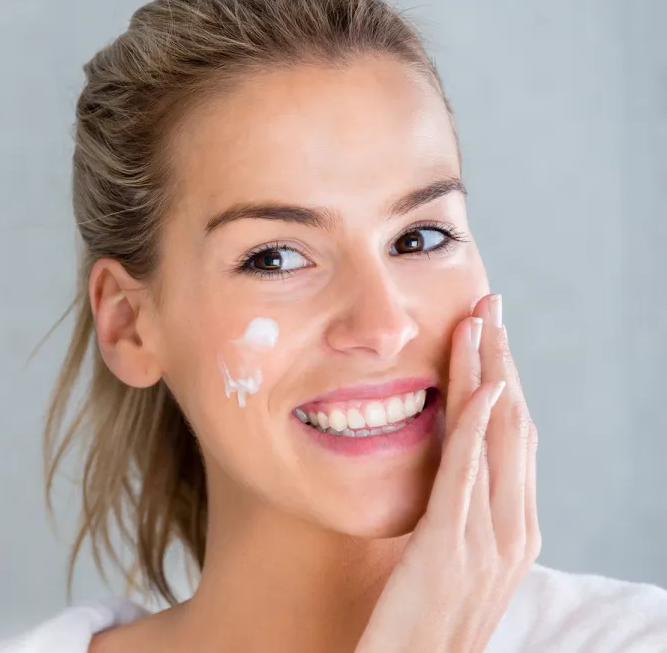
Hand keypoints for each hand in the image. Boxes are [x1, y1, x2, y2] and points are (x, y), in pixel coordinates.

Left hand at [356, 294, 540, 652]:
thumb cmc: (414, 625)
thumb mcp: (439, 560)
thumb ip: (448, 516)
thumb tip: (441, 473)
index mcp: (511, 533)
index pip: (514, 440)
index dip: (504, 382)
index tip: (489, 335)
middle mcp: (512, 534)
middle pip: (516, 428)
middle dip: (503, 364)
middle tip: (490, 309)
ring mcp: (488, 544)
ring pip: (500, 440)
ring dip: (491, 375)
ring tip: (480, 323)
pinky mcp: (451, 551)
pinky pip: (470, 477)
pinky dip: (478, 427)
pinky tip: (477, 387)